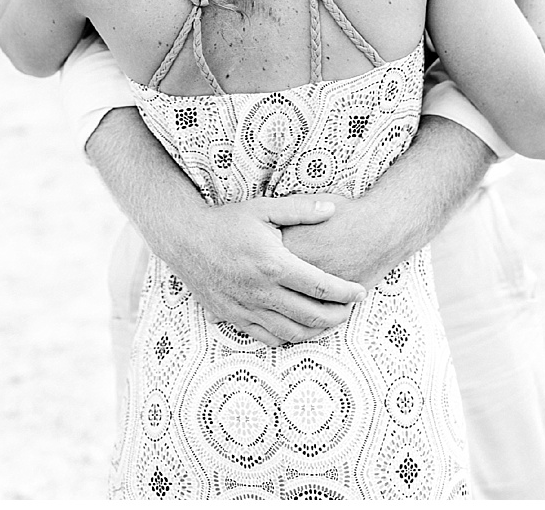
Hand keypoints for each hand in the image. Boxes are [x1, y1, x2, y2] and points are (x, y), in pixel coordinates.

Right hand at [160, 196, 365, 346]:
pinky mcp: (233, 317)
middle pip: (312, 315)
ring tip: (329, 320)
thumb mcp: (262, 208)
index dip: (347, 293)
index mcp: (273, 264)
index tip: (360, 292)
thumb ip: (299, 209)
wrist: (184, 238)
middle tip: (349, 308)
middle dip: (338, 315)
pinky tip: (297, 327)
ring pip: (292, 333)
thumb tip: (333, 208)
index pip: (322, 286)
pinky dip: (288, 337)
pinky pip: (267, 337)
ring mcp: (246, 308)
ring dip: (317, 331)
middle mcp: (261, 291)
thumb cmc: (225, 221)